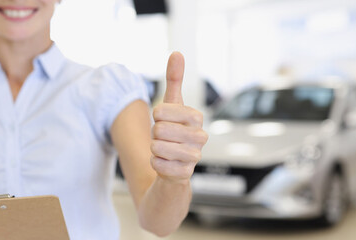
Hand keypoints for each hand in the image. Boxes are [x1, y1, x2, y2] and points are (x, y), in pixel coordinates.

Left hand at [150, 52, 207, 183]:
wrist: (175, 164)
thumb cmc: (174, 129)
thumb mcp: (172, 104)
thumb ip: (174, 79)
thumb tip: (177, 53)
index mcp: (196, 117)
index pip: (161, 111)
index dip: (156, 115)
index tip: (163, 119)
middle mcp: (200, 136)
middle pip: (158, 130)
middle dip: (154, 134)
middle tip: (164, 137)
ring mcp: (194, 157)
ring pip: (157, 148)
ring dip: (154, 149)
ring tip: (165, 149)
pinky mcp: (185, 174)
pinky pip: (157, 164)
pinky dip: (155, 163)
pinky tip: (166, 163)